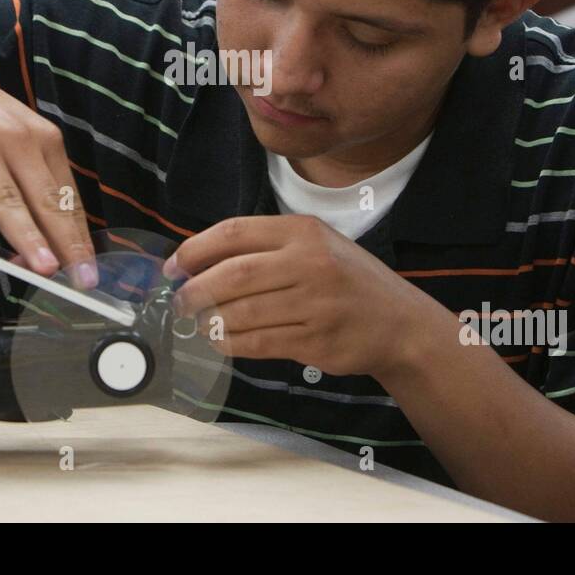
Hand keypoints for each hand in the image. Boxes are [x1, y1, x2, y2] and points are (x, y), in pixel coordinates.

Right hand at [0, 44, 96, 283]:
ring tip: (40, 266)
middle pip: (43, 199)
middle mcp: (16, 139)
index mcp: (42, 139)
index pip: (65, 197)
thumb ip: (28, 181)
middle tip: (78, 277)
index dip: (78, 237)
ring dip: (24, 234)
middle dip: (63, 242)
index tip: (88, 270)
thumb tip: (44, 237)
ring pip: (5, 197)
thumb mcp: (14, 135)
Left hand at [166, 215, 428, 378]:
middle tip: (179, 303)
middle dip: (196, 291)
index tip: (174, 268)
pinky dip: (231, 343)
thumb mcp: (315, 245)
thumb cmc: (346, 281)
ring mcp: (314, 303)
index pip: (234, 232)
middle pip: (233, 275)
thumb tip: (198, 264)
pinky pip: (258, 342)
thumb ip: (264, 249)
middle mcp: (309, 262)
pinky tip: (221, 341)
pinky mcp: (315, 339)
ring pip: (242, 312)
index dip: (194, 250)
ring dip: (210, 321)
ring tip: (199, 324)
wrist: (400, 323)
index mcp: (302, 231)